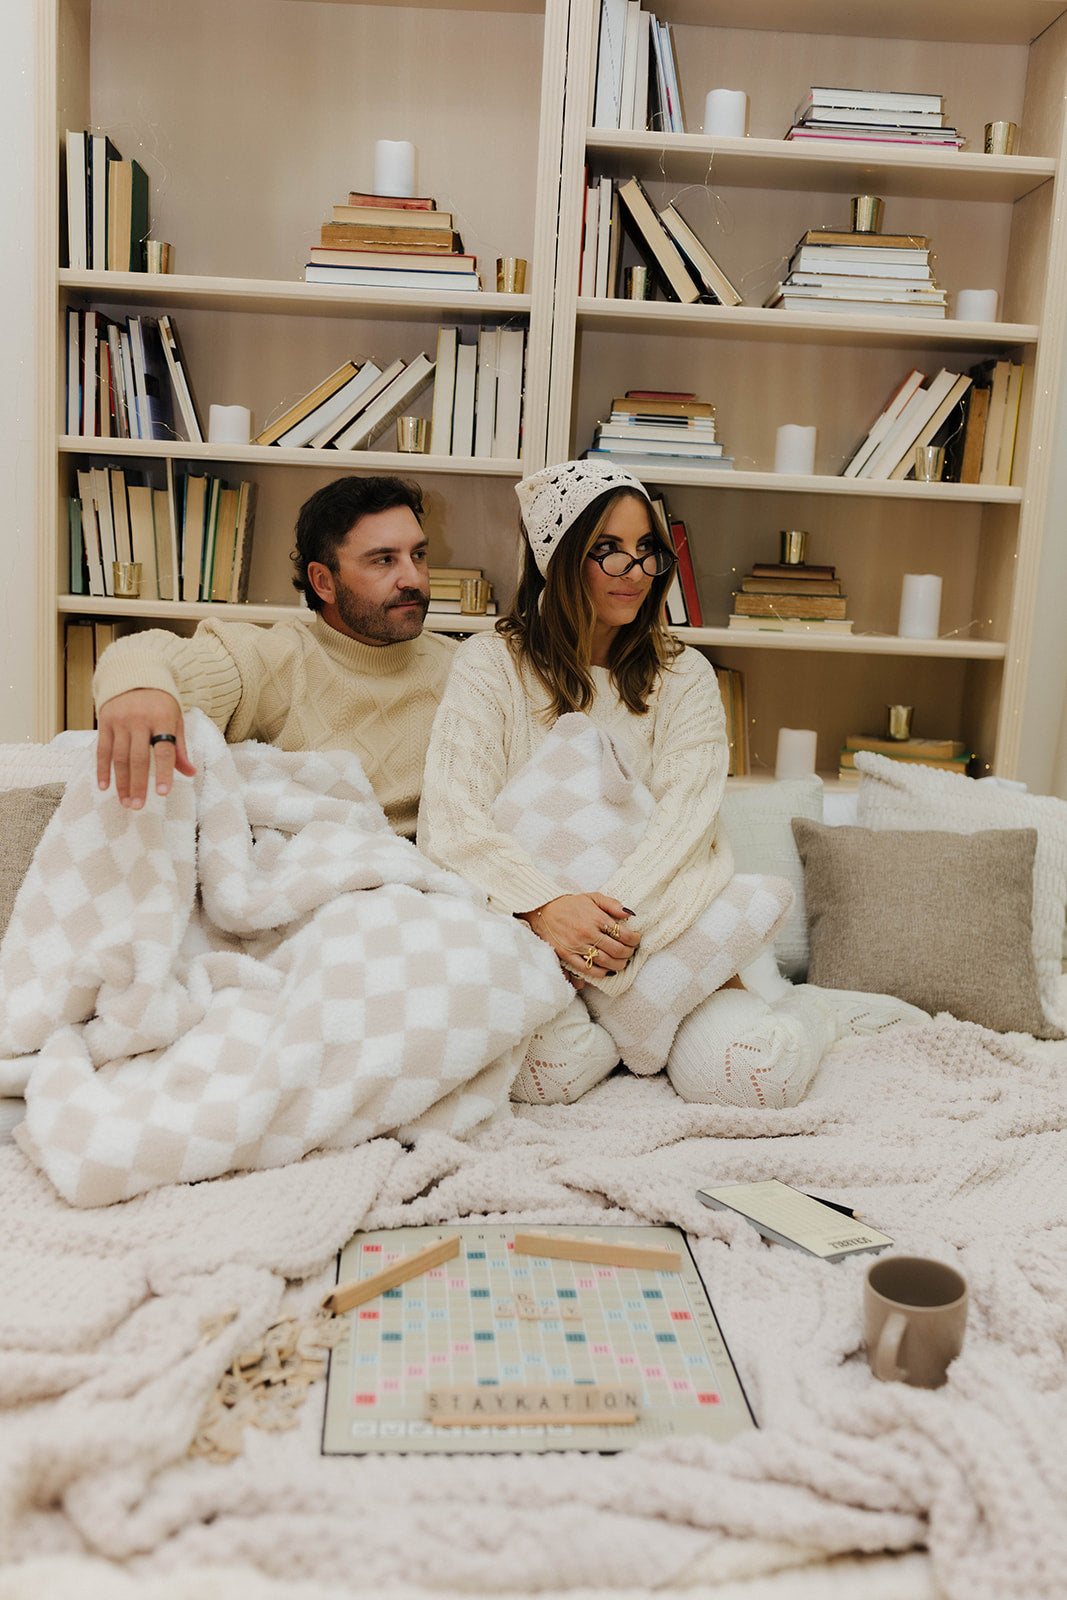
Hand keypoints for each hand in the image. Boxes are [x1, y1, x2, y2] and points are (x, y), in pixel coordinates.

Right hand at [96, 688, 195, 808]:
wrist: (135, 676)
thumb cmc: (161, 703)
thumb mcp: (175, 720)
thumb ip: (179, 748)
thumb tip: (190, 773)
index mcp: (162, 719)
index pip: (164, 750)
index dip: (164, 772)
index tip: (163, 793)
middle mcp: (140, 720)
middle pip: (138, 758)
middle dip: (138, 784)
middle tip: (137, 806)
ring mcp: (120, 721)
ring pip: (118, 757)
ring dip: (121, 782)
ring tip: (125, 802)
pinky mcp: (104, 722)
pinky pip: (102, 750)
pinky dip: (102, 769)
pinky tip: (104, 786)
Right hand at [523, 893, 638, 984]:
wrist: (544, 909)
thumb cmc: (571, 904)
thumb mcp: (593, 897)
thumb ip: (612, 904)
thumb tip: (630, 914)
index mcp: (596, 917)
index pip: (623, 934)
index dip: (634, 939)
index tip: (636, 939)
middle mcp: (588, 932)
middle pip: (617, 950)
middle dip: (629, 953)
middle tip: (630, 951)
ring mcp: (577, 946)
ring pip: (605, 962)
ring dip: (619, 965)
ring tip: (622, 962)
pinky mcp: (567, 955)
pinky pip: (587, 969)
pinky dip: (601, 973)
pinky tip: (608, 971)